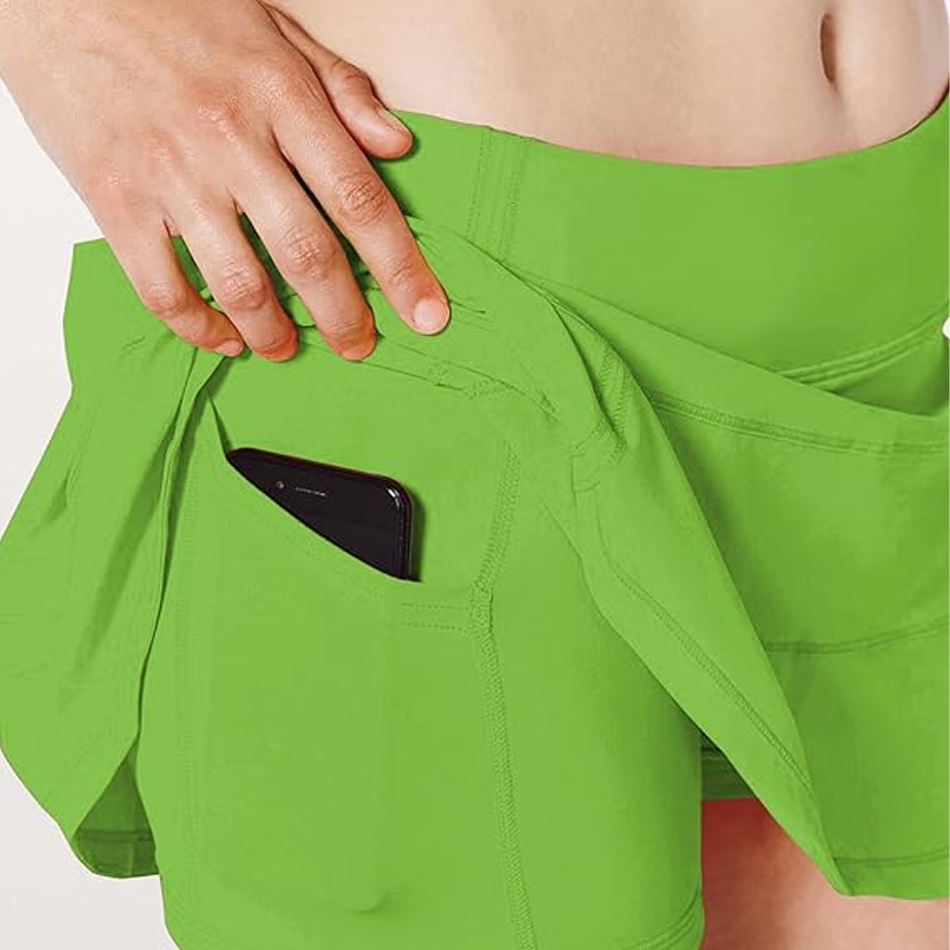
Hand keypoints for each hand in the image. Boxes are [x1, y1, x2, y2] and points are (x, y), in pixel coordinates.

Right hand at [0, 0, 449, 360]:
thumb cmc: (175, 7)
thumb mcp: (275, 28)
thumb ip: (342, 89)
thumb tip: (398, 145)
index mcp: (281, 97)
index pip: (360, 199)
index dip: (402, 268)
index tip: (428, 314)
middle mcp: (231, 140)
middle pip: (309, 254)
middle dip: (346, 316)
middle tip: (360, 346)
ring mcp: (171, 174)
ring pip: (240, 283)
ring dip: (275, 332)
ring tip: (289, 348)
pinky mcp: (115, 199)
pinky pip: (162, 288)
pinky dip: (198, 327)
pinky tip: (223, 337)